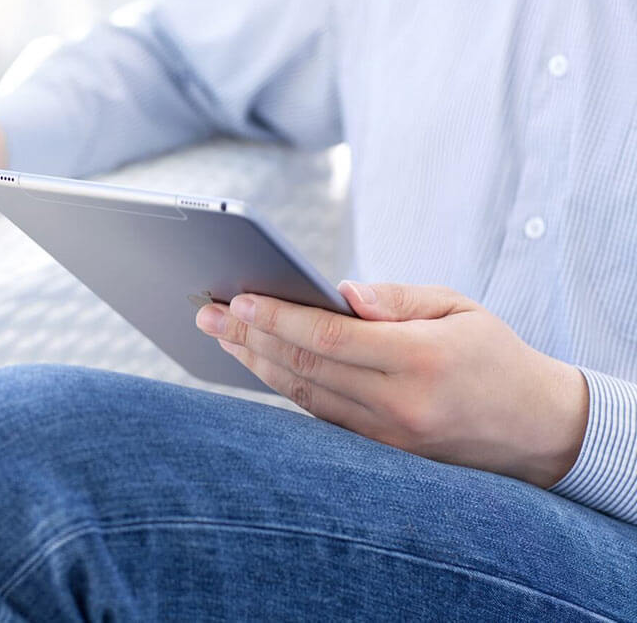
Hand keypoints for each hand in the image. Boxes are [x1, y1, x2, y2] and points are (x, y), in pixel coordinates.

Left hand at [196, 282, 589, 487]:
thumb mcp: (459, 308)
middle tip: (206, 312)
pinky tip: (257, 365)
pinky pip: (319, 415)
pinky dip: (283, 388)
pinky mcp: (379, 450)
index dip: (279, 318)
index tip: (238, 300)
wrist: (535, 429)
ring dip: (255, 363)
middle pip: (305, 367)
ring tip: (219, 336)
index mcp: (420, 359)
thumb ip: (397, 299)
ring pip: (303, 395)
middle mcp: (398, 403)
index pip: (331, 337)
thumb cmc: (494, 355)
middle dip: (249, 337)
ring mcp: (386, 434)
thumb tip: (339, 292)